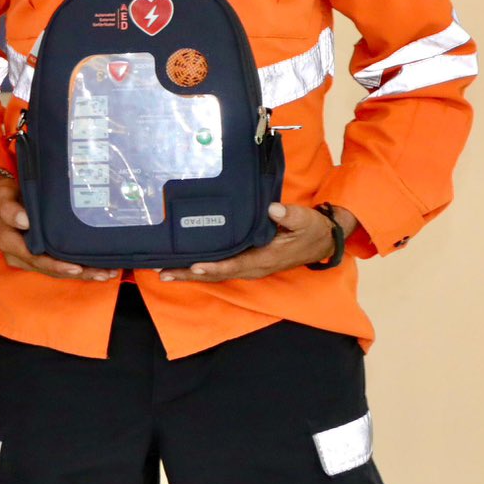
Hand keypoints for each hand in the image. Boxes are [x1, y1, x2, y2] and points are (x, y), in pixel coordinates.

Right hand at [0, 169, 116, 282]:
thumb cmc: (4, 197)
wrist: (2, 199)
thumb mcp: (3, 199)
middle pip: (51, 270)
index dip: (56, 266)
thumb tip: (25, 221)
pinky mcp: (40, 255)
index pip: (36, 259)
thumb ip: (10, 210)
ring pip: (58, 271)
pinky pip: (59, 264)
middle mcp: (20, 256)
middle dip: (78, 273)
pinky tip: (97, 268)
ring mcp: (30, 257)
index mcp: (11, 244)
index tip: (76, 268)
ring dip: (83, 274)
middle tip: (103, 274)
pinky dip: (79, 267)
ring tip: (106, 274)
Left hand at [161, 203, 351, 282]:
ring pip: (215, 274)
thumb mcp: (305, 220)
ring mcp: (249, 267)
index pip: (235, 265)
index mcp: (265, 258)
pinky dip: (199, 269)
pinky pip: (220, 269)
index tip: (194, 266)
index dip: (215, 267)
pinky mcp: (246, 263)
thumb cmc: (312, 229)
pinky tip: (181, 265)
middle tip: (162, 273)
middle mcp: (253, 268)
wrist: (322, 241)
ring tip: (162, 272)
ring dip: (189, 274)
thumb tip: (273, 209)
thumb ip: (289, 216)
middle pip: (217, 274)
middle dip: (189, 274)